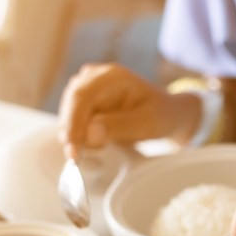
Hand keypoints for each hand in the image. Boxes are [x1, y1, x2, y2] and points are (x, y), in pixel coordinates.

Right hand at [58, 63, 199, 158]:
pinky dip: (79, 137)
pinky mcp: (85, 104)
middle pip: (70, 105)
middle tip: (78, 158)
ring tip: (102, 148)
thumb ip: (120, 126)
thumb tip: (90, 133)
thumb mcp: (148, 123)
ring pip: (68, 115)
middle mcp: (94, 78)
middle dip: (72, 133)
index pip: (82, 96)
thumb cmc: (161, 116)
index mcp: (111, 76)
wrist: (167, 114)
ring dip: (76, 136)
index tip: (73, 149)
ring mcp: (87, 89)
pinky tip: (96, 146)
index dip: (73, 123)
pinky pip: (73, 122)